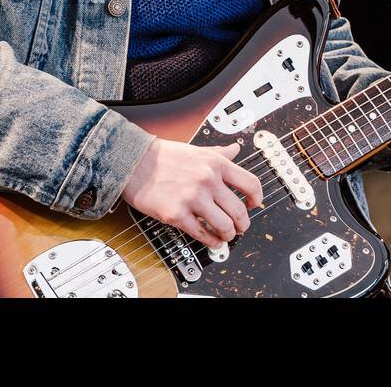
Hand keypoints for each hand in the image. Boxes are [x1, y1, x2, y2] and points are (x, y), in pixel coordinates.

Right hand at [121, 138, 263, 248]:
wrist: (134, 163)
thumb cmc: (163, 157)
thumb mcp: (197, 149)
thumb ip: (219, 153)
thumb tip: (235, 149)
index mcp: (215, 163)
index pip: (250, 183)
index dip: (257, 198)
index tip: (254, 204)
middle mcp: (207, 180)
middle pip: (239, 210)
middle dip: (243, 224)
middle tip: (240, 227)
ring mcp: (193, 198)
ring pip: (224, 226)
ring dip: (228, 235)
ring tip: (226, 235)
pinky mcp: (177, 215)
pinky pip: (202, 234)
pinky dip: (211, 241)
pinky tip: (212, 240)